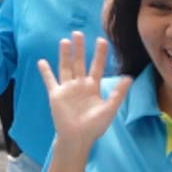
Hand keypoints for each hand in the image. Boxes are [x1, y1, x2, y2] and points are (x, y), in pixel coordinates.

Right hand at [37, 33, 129, 150]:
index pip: (97, 67)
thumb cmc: (95, 126)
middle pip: (79, 63)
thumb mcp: (109, 109)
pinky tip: (41, 61)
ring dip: (64, 55)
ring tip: (64, 41)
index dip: (100, 54)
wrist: (78, 138)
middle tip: (78, 33)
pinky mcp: (56, 95)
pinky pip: (50, 81)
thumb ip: (118, 93)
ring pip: (65, 68)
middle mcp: (80, 85)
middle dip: (79, 49)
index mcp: (93, 87)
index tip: (101, 40)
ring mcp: (67, 89)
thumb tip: (129, 77)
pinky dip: (45, 72)